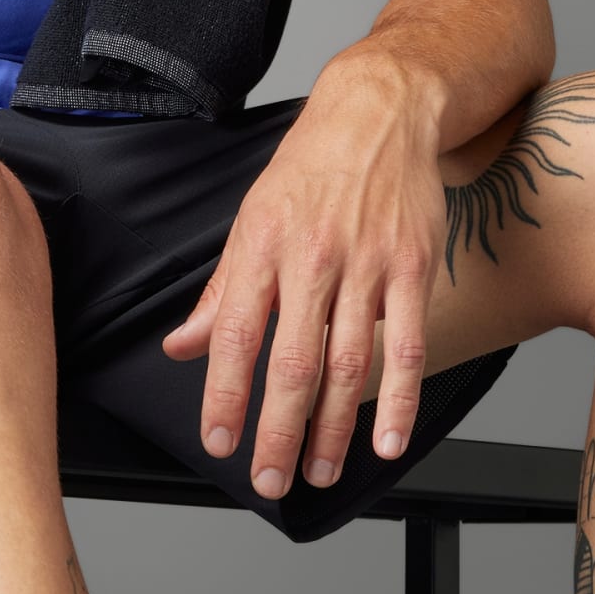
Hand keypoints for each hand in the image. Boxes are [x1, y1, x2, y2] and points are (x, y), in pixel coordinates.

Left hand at [159, 80, 445, 499]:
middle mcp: (311, 258)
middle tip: (269, 480)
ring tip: (318, 470)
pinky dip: (399, 400)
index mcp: (262, 246)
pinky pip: (406, 344)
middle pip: (291, 361)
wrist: (377, 113)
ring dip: (333, 429)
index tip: (219, 442)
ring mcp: (366, 264)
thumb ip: (221, 291)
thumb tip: (183, 345)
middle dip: (277, 430)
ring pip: (347, 363)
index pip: (237, 334)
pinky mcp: (412, 268)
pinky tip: (386, 440)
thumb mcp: (252, 219)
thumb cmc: (310, 168)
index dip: (226, 395)